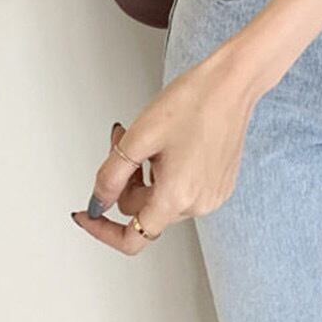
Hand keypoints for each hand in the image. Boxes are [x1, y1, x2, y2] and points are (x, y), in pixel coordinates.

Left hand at [70, 41, 265, 254]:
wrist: (233, 82)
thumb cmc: (194, 101)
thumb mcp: (139, 137)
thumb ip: (110, 177)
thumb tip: (98, 203)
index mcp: (177, 197)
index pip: (133, 239)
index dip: (103, 230)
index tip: (88, 215)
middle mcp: (200, 203)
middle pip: (145, 210)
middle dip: (126, 181)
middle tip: (122, 142)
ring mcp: (214, 194)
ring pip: (163, 198)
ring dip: (147, 175)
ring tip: (150, 138)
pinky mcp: (221, 182)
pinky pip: (184, 189)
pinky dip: (168, 172)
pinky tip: (171, 143)